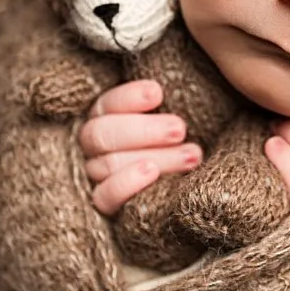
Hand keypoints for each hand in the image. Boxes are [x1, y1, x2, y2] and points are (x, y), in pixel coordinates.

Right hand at [78, 80, 201, 215]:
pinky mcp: (106, 204)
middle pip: (101, 133)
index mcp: (107, 117)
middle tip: (180, 129)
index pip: (106, 104)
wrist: (193, 192)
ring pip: (108, 164)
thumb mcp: (176, 119)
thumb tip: (166, 86)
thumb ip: (169, 100)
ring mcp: (97, 175)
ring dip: (154, 158)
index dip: (129, 97)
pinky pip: (104, 196)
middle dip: (144, 130)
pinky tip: (152, 173)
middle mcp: (96, 145)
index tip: (157, 93)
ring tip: (192, 156)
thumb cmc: (183, 143)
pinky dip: (125, 184)